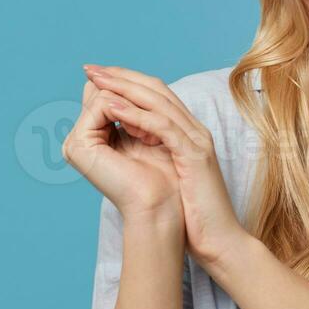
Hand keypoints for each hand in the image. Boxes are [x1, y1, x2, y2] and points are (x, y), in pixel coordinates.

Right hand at [62, 71, 183, 225]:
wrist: (160, 206)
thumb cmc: (162, 177)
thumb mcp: (147, 134)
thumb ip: (130, 109)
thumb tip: (119, 77)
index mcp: (94, 138)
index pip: (107, 95)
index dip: (134, 96)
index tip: (155, 124)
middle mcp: (81, 139)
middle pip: (102, 91)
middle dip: (132, 97)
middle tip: (151, 130)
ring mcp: (77, 142)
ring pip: (104, 94)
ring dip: (134, 106)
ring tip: (149, 136)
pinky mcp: (79, 144)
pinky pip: (102, 104)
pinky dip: (127, 109)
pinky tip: (143, 132)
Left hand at [81, 64, 249, 267]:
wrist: (217, 239)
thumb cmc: (191, 214)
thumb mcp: (167, 175)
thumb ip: (150, 153)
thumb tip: (119, 141)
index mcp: (188, 133)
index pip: (156, 94)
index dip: (125, 81)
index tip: (96, 77)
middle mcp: (195, 130)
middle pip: (156, 89)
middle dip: (121, 77)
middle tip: (90, 69)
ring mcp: (197, 140)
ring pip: (159, 101)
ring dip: (124, 88)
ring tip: (96, 81)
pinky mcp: (195, 155)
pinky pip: (163, 127)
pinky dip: (135, 115)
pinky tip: (111, 109)